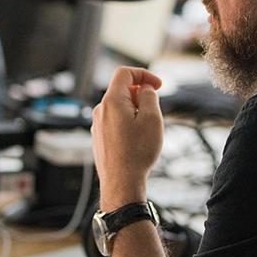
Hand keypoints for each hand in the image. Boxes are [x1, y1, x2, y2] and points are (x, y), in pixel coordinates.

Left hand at [92, 67, 163, 209]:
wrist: (122, 183)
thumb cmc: (137, 153)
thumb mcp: (152, 118)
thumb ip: (149, 96)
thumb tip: (145, 88)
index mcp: (111, 101)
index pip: (124, 73)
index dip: (143, 74)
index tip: (158, 85)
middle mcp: (100, 111)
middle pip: (122, 90)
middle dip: (141, 95)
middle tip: (155, 111)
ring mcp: (98, 125)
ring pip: (119, 107)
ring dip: (135, 110)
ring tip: (146, 130)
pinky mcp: (99, 138)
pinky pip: (115, 121)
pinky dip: (128, 122)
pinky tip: (137, 141)